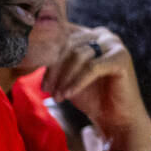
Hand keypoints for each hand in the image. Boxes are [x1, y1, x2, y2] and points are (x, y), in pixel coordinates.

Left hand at [43, 26, 150, 144]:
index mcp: (86, 35)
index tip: (36, 77)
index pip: (59, 39)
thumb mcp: (65, 76)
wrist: (114, 116)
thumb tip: (28, 55)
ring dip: (63, 78)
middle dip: (54, 69)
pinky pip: (91, 67)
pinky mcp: (121, 58)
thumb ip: (52, 63)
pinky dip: (76, 82)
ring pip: (77, 55)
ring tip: (57, 96)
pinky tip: (68, 95)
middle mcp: (101, 34)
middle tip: (47, 90)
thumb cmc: (89, 95)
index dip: (45, 58)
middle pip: (67, 46)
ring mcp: (113, 44)